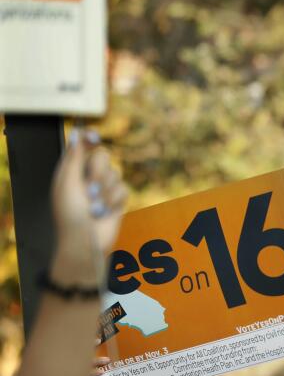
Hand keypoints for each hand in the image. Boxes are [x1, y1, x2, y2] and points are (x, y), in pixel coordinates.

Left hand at [50, 130, 128, 285]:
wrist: (86, 241)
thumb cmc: (71, 214)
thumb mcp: (67, 183)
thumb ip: (74, 158)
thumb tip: (77, 134)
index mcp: (71, 170)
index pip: (82, 145)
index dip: (89, 139)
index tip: (94, 137)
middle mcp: (88, 176)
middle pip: (102, 156)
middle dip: (98, 172)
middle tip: (89, 189)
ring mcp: (104, 188)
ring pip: (115, 173)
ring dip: (105, 192)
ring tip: (95, 208)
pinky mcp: (117, 200)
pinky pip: (123, 188)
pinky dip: (114, 201)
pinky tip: (105, 212)